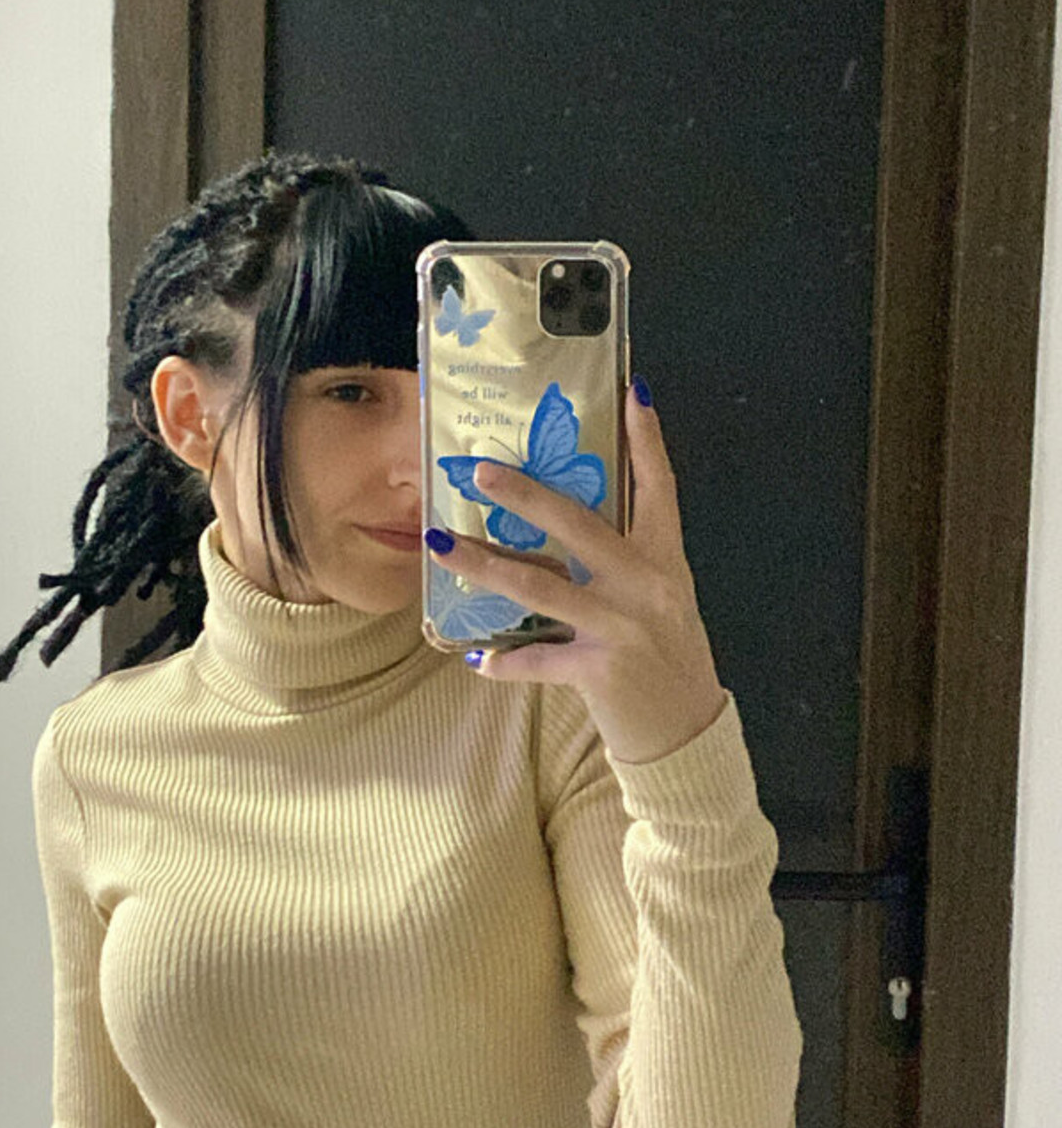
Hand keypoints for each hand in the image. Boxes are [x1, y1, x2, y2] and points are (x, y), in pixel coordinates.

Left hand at [425, 379, 727, 763]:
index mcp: (664, 560)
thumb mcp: (659, 598)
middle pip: (578, 526)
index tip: (630, 394)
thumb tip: (561, 520)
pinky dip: (504, 660)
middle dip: (524, 495)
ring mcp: (622, 626)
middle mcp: (646, 585)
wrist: (686, 733)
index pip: (659, 488)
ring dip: (483, 564)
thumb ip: (621, 560)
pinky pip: (538, 659)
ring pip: (538, 586)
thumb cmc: (666, 657)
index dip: (647, 441)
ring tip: (442, 545)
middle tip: (480, 470)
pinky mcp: (600, 669)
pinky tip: (477, 658)